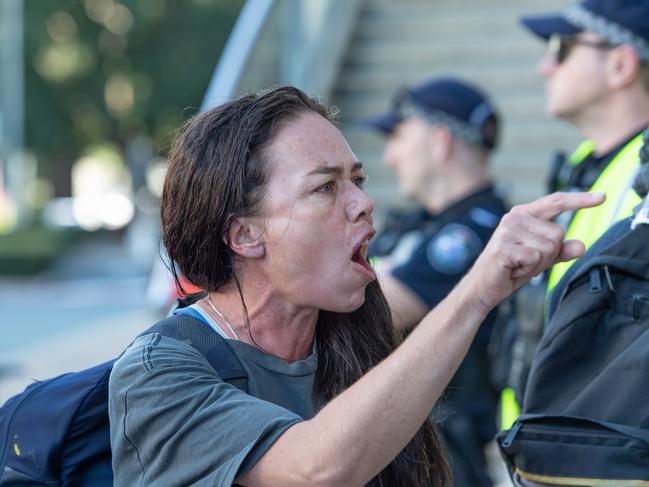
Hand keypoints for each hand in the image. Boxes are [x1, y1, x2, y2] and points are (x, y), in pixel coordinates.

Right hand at [465, 191, 605, 311]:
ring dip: (538, 263)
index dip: (580, 200)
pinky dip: (528, 269)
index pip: (556, 202)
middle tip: (527, 262)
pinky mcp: (503, 247)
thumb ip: (561, 251)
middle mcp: (514, 218)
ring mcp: (507, 231)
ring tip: (519, 265)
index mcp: (523, 215)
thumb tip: (581, 245)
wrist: (482, 288)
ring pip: (549, 247)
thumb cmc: (509, 270)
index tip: (602, 197)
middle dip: (549, 254)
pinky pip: (535, 258)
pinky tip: (513, 269)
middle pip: (558, 233)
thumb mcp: (540, 259)